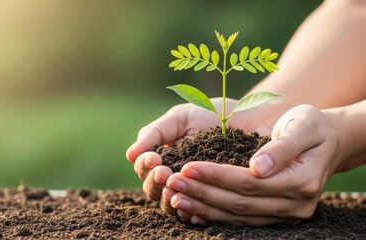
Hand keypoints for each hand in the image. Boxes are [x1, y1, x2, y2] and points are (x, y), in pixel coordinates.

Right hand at [126, 98, 276, 214]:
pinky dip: (192, 213)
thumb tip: (129, 155)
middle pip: (154, 190)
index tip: (154, 158)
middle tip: (164, 173)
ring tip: (175, 187)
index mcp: (165, 157)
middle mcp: (177, 176)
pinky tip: (192, 209)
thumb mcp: (180, 118)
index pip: (145, 169)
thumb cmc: (214, 114)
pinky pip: (200, 213)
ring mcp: (195, 190)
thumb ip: (155, 133)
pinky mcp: (216, 199)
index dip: (145, 166)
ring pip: (173, 204)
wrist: (252, 117)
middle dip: (155, 183)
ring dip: (170, 198)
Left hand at [166, 105, 338, 224]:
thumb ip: (282, 146)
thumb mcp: (303, 125)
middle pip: (239, 203)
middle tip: (171, 183)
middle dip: (202, 193)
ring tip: (175, 198)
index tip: (187, 167)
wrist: (329, 140)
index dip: (215, 176)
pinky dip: (215, 215)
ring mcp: (286, 213)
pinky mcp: (275, 215)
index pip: (249, 183)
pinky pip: (241, 220)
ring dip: (203, 208)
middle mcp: (294, 204)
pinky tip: (192, 210)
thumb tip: (258, 167)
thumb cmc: (313, 126)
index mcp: (301, 181)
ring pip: (238, 216)